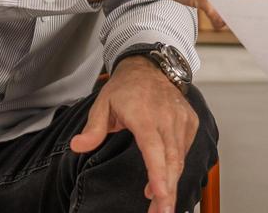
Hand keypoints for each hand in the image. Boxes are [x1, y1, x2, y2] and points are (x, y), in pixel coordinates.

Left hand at [70, 57, 196, 212]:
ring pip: (180, 159)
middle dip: (167, 191)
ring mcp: (181, 120)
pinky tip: (164, 181)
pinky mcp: (190, 122)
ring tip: (158, 204)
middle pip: (171, 161)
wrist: (150, 68)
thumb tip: (77, 146)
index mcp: (144, 115)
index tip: (159, 195)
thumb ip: (93, 129)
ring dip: (171, 183)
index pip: (154, 149)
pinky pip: (185, 151)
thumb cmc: (125, 88)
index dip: (158, 174)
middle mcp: (167, 118)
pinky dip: (176, 168)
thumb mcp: (103, 104)